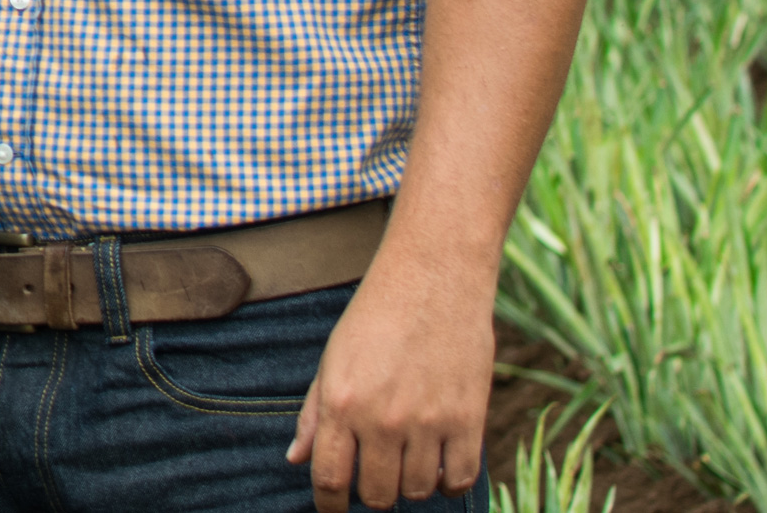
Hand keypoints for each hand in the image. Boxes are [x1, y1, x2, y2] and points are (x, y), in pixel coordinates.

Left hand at [285, 244, 494, 509]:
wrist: (433, 277)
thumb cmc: (376, 316)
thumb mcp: (333, 360)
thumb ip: (315, 415)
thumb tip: (296, 460)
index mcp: (342, 404)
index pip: (330, 480)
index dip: (329, 506)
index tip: (334, 510)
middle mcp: (384, 419)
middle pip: (378, 496)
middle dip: (372, 495)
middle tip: (375, 476)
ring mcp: (429, 421)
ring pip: (418, 492)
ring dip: (410, 487)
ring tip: (406, 463)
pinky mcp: (470, 419)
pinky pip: (460, 480)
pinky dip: (449, 484)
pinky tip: (439, 466)